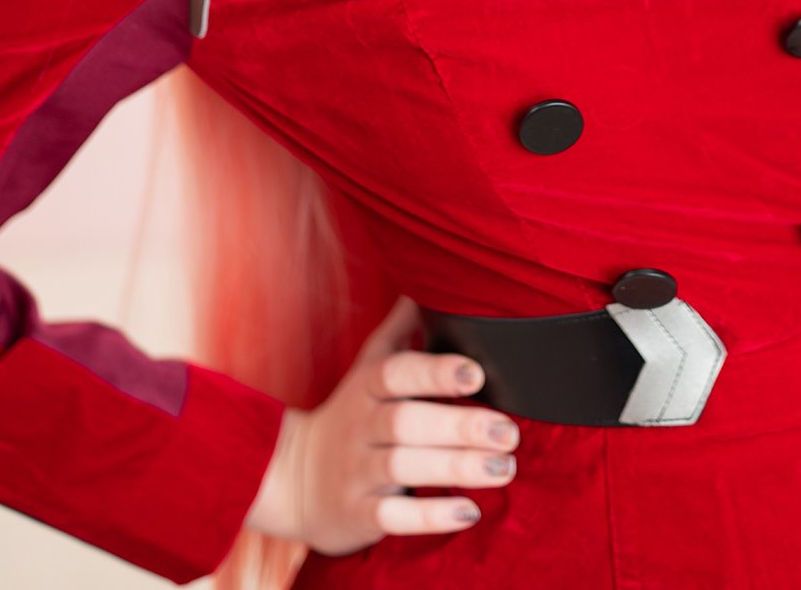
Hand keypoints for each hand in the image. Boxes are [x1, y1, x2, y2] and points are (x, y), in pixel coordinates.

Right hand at [244, 293, 518, 554]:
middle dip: (460, 427)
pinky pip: (393, 518)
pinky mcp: (358, 514)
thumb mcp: (368, 368)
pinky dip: (431, 518)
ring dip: (457, 468)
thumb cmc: (349, 415)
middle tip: (509, 432)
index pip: (398, 373)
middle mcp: (360, 426)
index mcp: (367, 386)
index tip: (475, 374)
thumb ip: (402, 330)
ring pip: (405, 468)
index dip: (435, 372)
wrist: (291, 478)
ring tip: (505, 468)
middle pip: (407, 423)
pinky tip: (469, 512)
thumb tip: (429, 281)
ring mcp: (357, 472)